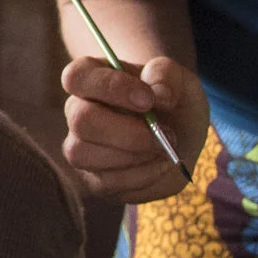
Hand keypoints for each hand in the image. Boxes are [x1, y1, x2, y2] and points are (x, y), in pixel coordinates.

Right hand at [61, 53, 207, 204]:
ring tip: (164, 148)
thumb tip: (159, 94)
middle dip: (127, 131)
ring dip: (133, 155)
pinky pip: (106, 182)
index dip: (111, 88)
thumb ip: (166, 74)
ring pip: (84, 154)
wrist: (181, 136)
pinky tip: (160, 164)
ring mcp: (80, 146)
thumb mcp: (180, 78)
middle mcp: (77, 110)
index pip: (77, 77)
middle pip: (81, 119)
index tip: (148, 99)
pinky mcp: (93, 178)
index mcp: (91, 75)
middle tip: (162, 132)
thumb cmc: (174, 101)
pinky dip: (141, 176)